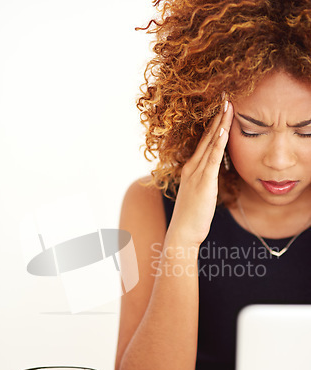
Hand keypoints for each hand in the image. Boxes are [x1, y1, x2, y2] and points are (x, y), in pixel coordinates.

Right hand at [167, 101, 233, 247]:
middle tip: (226, 96)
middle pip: (207, 137)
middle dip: (217, 116)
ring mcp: (196, 173)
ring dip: (220, 123)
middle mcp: (191, 167)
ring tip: (228, 105)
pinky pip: (212, 159)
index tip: (222, 107)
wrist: (182, 232)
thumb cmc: (190, 217)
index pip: (204, 141)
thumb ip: (203, 181)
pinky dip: (218, 143)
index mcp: (190, 169)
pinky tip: (224, 130)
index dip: (214, 123)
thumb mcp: (197, 195)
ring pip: (210, 144)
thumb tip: (211, 176)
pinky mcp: (203, 182)